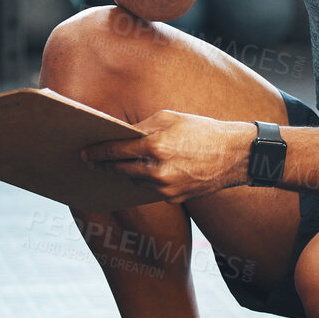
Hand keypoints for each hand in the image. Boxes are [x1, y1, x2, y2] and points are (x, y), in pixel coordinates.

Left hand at [81, 111, 252, 203]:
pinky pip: (151, 190)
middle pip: (120, 170)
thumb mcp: (170, 118)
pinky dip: (147, 181)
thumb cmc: (201, 130)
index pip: (115, 151)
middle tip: (92, 161)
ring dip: (128, 172)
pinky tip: (148, 172)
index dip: (96, 152)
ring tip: (121, 164)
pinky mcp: (174, 199)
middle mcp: (158, 171)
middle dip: (106, 165)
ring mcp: (166, 188)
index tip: (84, 153)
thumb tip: (119, 136)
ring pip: (135, 181)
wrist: (234, 155)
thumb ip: (141, 128)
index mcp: (155, 146)